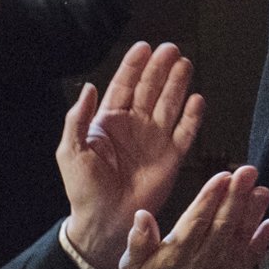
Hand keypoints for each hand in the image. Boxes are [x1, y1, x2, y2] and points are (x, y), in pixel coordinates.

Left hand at [57, 42, 204, 268]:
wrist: (105, 222)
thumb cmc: (84, 189)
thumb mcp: (71, 151)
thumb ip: (78, 118)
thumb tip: (89, 87)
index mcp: (109, 122)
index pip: (124, 85)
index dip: (134, 65)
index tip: (144, 46)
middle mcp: (135, 126)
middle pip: (150, 89)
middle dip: (160, 68)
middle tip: (171, 49)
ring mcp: (155, 140)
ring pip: (169, 104)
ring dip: (178, 84)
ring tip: (185, 64)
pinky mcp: (171, 158)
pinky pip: (185, 132)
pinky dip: (193, 116)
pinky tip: (198, 99)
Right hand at [122, 169, 268, 268]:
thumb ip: (137, 242)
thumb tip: (142, 214)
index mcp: (175, 258)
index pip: (195, 222)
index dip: (210, 198)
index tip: (222, 176)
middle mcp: (200, 265)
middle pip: (222, 226)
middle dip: (237, 197)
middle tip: (248, 171)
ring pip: (240, 238)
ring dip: (253, 213)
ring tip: (262, 190)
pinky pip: (251, 258)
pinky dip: (263, 240)